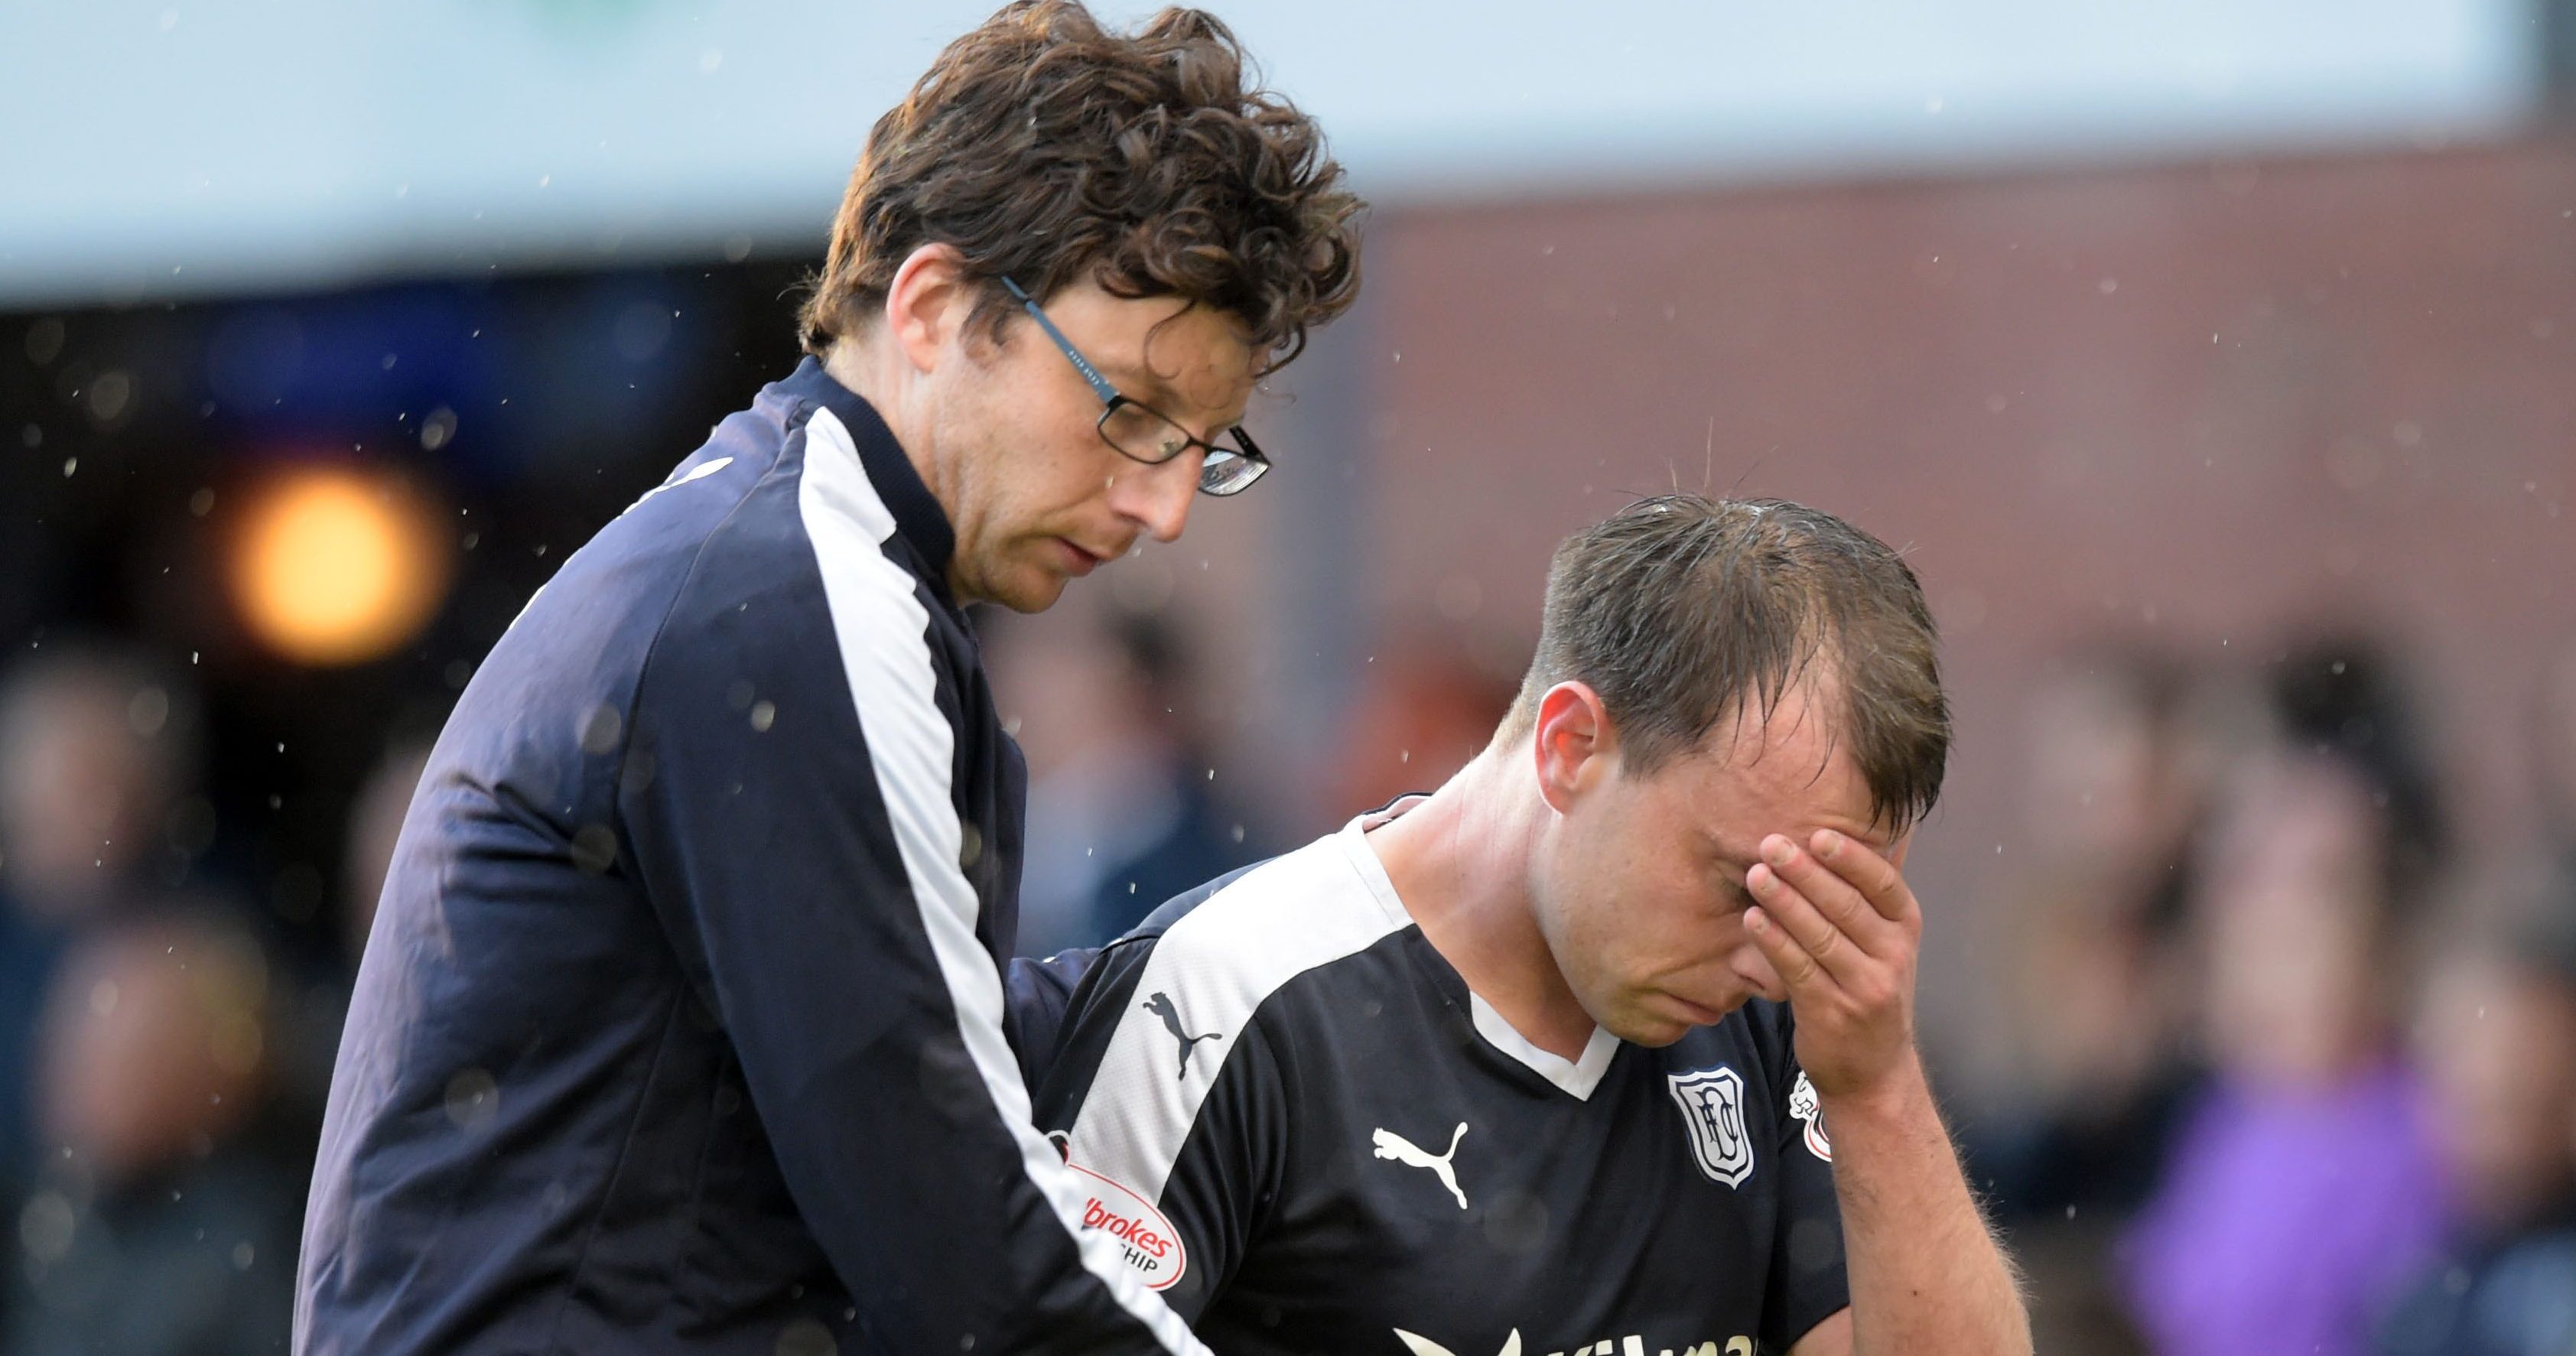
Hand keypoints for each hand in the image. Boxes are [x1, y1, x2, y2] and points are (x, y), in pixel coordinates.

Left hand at [1742, 829, 1921, 1100]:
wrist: (1874, 1072)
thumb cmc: (1868, 992)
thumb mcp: (1883, 946)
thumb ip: (1863, 902)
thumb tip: (1828, 840)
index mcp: (1905, 930)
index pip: (1883, 885)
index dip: (1851, 858)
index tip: (1819, 834)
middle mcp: (1892, 956)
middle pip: (1846, 905)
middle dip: (1805, 872)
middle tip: (1771, 844)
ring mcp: (1864, 987)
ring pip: (1820, 935)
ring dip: (1784, 901)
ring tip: (1755, 874)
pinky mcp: (1832, 1012)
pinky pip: (1799, 969)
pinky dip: (1774, 941)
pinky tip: (1752, 919)